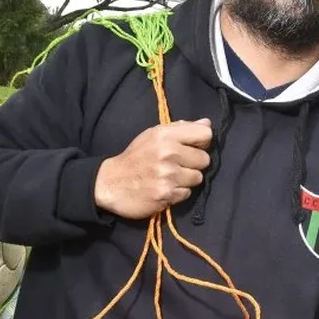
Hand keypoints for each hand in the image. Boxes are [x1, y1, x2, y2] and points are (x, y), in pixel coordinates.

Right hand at [94, 118, 212, 219]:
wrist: (111, 184)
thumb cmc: (135, 157)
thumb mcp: (153, 135)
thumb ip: (181, 128)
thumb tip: (207, 123)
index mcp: (165, 135)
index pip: (205, 134)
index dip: (202, 142)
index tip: (193, 147)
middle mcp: (168, 153)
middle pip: (205, 159)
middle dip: (194, 164)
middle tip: (179, 165)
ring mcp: (168, 175)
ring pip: (198, 178)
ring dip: (187, 180)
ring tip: (171, 177)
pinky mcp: (166, 194)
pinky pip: (187, 193)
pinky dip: (178, 193)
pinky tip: (165, 188)